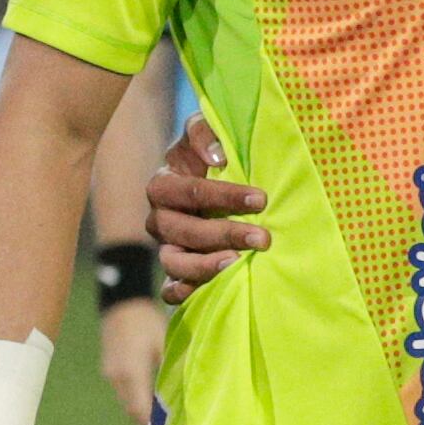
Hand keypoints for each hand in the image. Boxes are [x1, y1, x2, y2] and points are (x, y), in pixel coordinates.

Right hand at [97, 291, 163, 424]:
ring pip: (127, 403)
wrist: (121, 303)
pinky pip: (124, 394)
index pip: (140, 408)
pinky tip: (152, 407)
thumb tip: (191, 388)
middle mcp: (117, 377)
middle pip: (132, 410)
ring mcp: (111, 374)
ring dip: (142, 415)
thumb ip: (175, 366)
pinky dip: (137, 402)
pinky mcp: (110, 370)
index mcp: (131, 371)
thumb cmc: (147, 321)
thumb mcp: (166, 342)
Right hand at [148, 116, 267, 296]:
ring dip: (204, 265)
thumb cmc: (216, 156)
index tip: (262, 199)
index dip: (223, 195)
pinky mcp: (177, 271)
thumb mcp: (208, 133)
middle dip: (223, 233)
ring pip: (172, 261)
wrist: (217, 184)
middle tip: (263, 238)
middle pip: (180, 229)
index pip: (187, 190)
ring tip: (238, 263)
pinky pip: (169, 288)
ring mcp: (167, 246)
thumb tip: (216, 156)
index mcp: (165, 183)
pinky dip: (182, 292)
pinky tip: (205, 291)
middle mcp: (161, 216)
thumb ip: (205, 132)